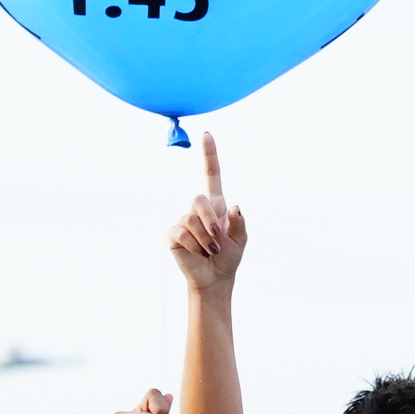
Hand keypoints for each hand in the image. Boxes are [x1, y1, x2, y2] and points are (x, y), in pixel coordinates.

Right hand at [169, 135, 246, 296]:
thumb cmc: (228, 258)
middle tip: (218, 239)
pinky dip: (194, 245)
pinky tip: (198, 253)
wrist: (214, 279)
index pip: (211, 175)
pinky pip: (182, 232)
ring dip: (205, 237)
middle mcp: (198, 210)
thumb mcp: (241, 240)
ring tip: (210, 251)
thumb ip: (240, 224)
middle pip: (199, 198)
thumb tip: (235, 207)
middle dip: (211, 219)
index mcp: (217, 206)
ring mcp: (184, 221)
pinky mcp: (174, 234)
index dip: (209, 155)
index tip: (206, 135)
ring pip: (191, 218)